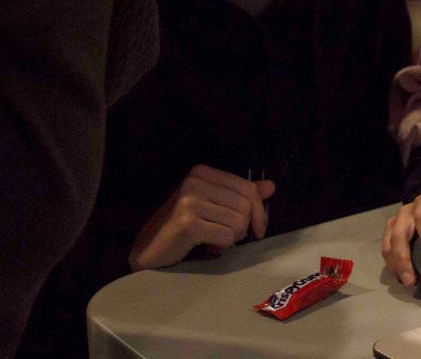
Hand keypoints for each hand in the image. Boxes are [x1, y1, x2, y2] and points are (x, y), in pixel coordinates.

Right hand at [128, 165, 274, 269]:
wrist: (149, 248)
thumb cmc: (183, 228)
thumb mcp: (212, 205)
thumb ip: (240, 195)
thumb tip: (271, 186)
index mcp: (202, 172)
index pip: (248, 188)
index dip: (260, 212)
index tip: (258, 229)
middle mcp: (195, 181)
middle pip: (246, 206)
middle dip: (244, 227)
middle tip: (230, 237)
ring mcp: (190, 201)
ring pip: (238, 222)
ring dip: (232, 238)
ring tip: (215, 240)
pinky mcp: (187, 222)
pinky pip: (226, 237)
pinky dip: (222, 247)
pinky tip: (208, 246)